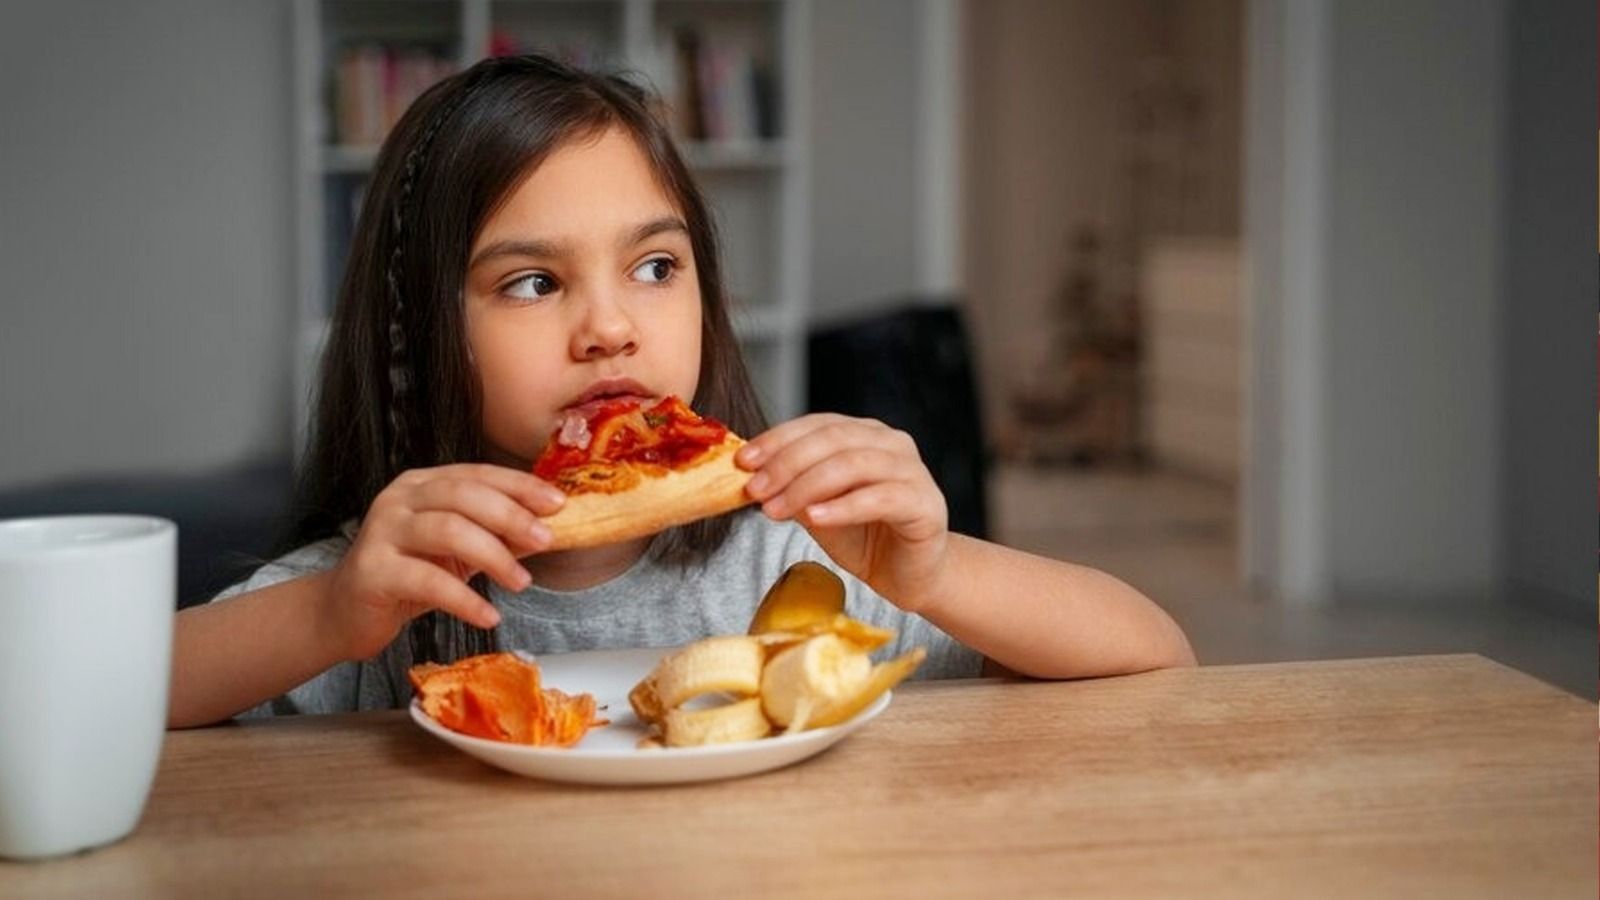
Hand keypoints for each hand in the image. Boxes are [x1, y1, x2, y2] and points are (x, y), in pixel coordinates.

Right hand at [322, 464, 564, 659]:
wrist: (347, 612)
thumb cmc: (408, 576)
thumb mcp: (460, 552)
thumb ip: (498, 537)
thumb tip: (552, 531)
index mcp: (423, 484)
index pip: (478, 474)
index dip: (520, 486)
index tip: (558, 504)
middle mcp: (400, 499)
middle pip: (464, 496)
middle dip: (512, 516)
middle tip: (546, 541)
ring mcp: (382, 531)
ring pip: (447, 530)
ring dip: (494, 556)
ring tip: (522, 583)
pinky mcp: (373, 570)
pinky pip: (427, 581)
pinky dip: (465, 599)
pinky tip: (489, 616)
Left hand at [738, 415, 949, 610]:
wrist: (908, 576)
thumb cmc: (865, 537)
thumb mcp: (817, 506)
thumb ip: (792, 486)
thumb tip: (749, 475)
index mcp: (865, 434)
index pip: (817, 425)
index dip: (777, 440)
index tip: (743, 461)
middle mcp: (891, 443)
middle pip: (832, 441)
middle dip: (786, 464)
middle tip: (755, 489)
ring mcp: (912, 471)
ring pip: (853, 465)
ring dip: (806, 486)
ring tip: (775, 508)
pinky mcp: (924, 504)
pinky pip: (879, 498)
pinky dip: (842, 507)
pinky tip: (814, 518)